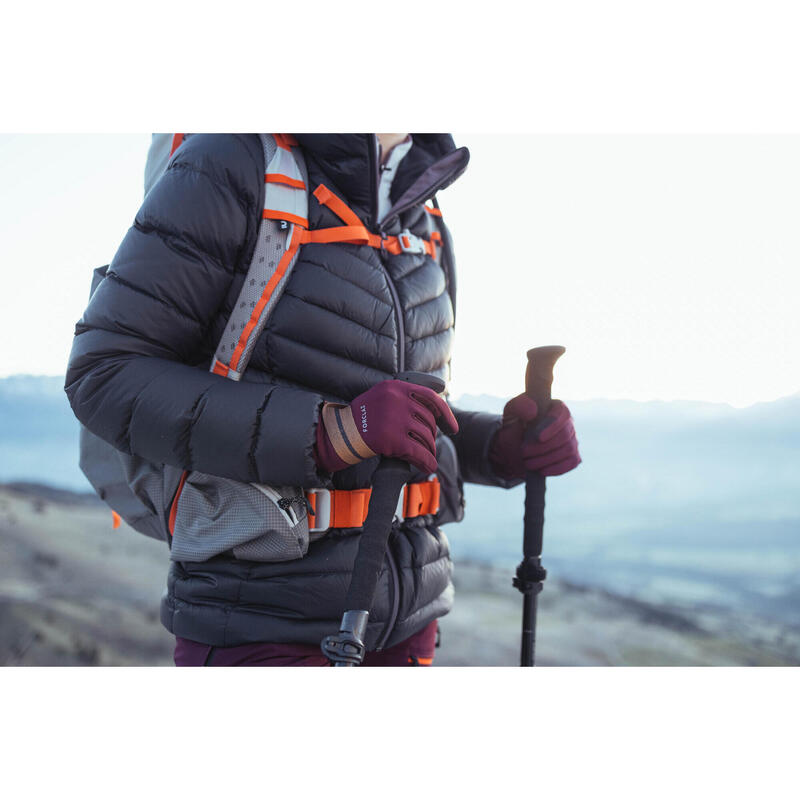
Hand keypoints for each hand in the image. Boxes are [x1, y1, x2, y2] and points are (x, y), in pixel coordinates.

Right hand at [315, 380, 458, 474]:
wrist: (339, 435)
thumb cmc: (362, 419)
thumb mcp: (382, 396)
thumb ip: (406, 397)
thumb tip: (440, 396)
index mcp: (395, 388)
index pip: (430, 398)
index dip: (446, 414)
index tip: (453, 428)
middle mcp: (396, 400)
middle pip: (428, 422)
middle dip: (431, 437)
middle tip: (428, 446)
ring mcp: (394, 420)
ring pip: (426, 438)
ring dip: (429, 451)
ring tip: (426, 457)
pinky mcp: (392, 440)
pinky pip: (418, 452)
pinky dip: (426, 461)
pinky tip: (428, 466)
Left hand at [489, 394, 580, 479]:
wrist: (515, 445)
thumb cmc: (515, 423)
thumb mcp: (511, 412)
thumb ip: (519, 406)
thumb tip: (533, 411)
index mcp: (556, 407)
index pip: (562, 415)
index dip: (552, 427)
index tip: (538, 437)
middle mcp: (568, 423)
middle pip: (565, 435)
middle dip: (544, 447)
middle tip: (524, 453)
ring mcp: (572, 440)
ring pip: (568, 450)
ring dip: (547, 459)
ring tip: (528, 463)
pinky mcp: (573, 456)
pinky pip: (572, 463)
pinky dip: (557, 468)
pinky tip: (542, 471)